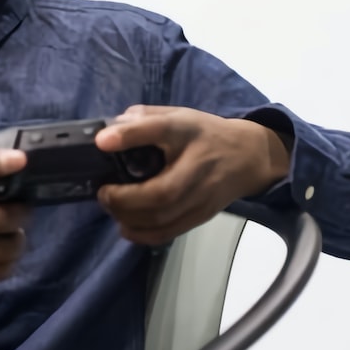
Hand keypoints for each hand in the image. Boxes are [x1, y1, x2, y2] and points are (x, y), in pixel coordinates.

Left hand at [95, 105, 290, 245]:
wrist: (248, 156)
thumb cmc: (205, 134)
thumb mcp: (178, 116)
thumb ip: (145, 120)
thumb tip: (109, 133)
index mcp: (188, 131)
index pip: (160, 129)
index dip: (130, 135)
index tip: (102, 142)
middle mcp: (197, 166)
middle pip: (160, 192)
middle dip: (123, 198)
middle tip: (103, 192)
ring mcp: (201, 196)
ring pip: (161, 218)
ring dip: (128, 217)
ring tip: (113, 206)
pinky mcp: (201, 216)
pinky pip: (168, 232)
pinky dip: (142, 234)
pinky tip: (126, 225)